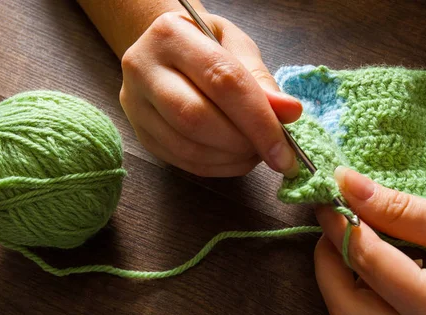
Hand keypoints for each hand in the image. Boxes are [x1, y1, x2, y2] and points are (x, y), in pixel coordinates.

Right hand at [120, 11, 301, 176]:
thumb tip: (289, 113)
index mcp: (171, 35)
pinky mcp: (141, 134)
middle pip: (196, 118)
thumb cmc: (206, 44)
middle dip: (243, 142)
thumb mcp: (237, 47)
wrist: (165, 50)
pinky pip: (183, 161)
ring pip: (187, 146)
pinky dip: (218, 167)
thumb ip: (261, 80)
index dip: (258, 120)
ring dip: (231, 158)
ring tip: (254, 151)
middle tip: (271, 151)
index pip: (222, 81)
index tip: (285, 149)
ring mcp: (136, 105)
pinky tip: (235, 158)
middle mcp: (143, 69)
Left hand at [314, 166, 425, 314]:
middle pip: (345, 308)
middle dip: (328, 260)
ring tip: (351, 235)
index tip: (329, 193)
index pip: (367, 264)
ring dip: (340, 277)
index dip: (340, 224)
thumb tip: (348, 185)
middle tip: (333, 219)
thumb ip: (401, 209)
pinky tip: (372, 259)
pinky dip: (360, 290)